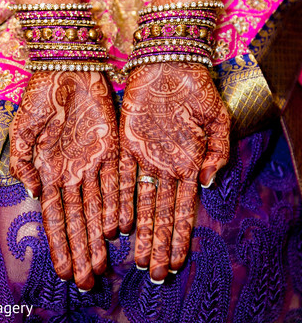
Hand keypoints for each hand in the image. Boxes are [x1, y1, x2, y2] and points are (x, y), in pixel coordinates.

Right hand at [9, 71, 118, 289]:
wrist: (66, 68)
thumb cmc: (41, 97)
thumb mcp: (22, 130)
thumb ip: (23, 163)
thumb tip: (32, 192)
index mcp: (51, 171)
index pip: (56, 217)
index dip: (59, 244)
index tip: (61, 271)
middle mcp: (74, 173)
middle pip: (79, 220)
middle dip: (81, 251)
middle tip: (86, 281)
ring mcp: (93, 162)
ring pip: (98, 207)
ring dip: (98, 237)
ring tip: (101, 265)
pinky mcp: (112, 147)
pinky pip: (115, 180)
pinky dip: (116, 203)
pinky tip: (116, 227)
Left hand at [119, 62, 229, 281]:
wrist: (170, 62)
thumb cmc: (197, 88)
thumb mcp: (218, 119)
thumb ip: (218, 152)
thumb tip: (207, 183)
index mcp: (187, 163)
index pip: (182, 209)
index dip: (179, 236)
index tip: (177, 261)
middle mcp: (163, 165)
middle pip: (159, 213)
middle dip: (157, 243)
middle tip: (153, 273)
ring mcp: (144, 156)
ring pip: (140, 201)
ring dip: (139, 231)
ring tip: (136, 258)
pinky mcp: (124, 142)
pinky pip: (120, 175)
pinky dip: (119, 200)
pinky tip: (117, 223)